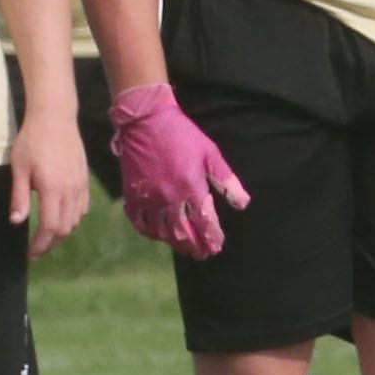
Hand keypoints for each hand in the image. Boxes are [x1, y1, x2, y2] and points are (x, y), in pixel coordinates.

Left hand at [8, 102, 90, 258]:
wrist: (55, 117)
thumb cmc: (32, 140)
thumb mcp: (19, 168)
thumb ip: (19, 197)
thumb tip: (17, 222)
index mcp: (52, 189)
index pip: (49, 227)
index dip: (40, 245)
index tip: (31, 254)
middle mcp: (70, 190)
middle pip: (65, 228)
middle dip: (51, 243)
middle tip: (37, 249)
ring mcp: (80, 184)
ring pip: (76, 220)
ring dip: (62, 232)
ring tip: (47, 235)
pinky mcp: (85, 179)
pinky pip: (83, 207)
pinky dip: (73, 219)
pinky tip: (62, 217)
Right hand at [110, 83, 248, 260]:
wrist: (146, 120)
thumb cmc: (182, 134)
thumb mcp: (210, 154)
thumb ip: (226, 181)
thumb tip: (243, 204)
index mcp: (191, 187)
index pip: (205, 223)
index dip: (212, 238)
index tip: (217, 246)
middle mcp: (169, 197)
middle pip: (183, 233)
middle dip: (195, 247)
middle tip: (203, 254)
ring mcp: (149, 197)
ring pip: (162, 232)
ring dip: (175, 243)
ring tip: (185, 247)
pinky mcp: (132, 194)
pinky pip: (140, 223)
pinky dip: (149, 232)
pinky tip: (158, 234)